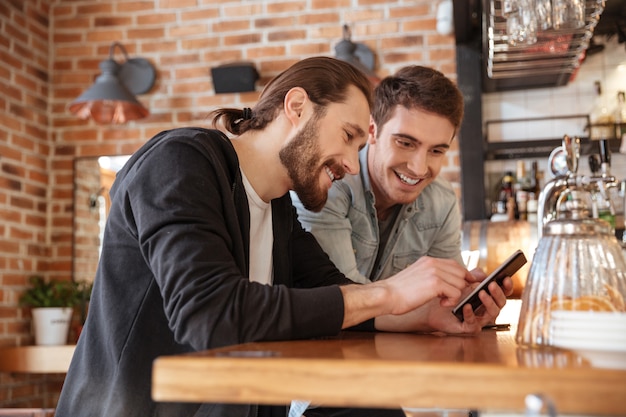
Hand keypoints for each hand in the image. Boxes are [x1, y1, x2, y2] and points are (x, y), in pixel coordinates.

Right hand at [374, 275, 512, 333]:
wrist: (385, 295)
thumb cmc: (398, 292)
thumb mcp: (417, 277)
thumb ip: (433, 276)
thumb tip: (448, 282)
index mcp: (428, 260)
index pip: (454, 265)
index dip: (461, 276)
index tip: (463, 287)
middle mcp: (433, 263)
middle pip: (461, 273)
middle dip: (461, 287)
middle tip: (452, 298)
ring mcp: (434, 272)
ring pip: (460, 283)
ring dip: (455, 295)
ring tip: (443, 302)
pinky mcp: (435, 284)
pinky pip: (456, 292)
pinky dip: (451, 301)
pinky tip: (441, 304)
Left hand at [426, 275, 512, 333]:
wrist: (434, 305)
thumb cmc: (451, 294)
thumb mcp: (463, 281)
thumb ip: (474, 276)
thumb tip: (484, 274)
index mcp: (489, 296)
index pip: (503, 292)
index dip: (507, 286)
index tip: (506, 278)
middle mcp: (487, 309)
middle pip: (501, 303)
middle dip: (498, 293)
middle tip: (491, 285)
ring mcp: (480, 319)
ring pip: (492, 313)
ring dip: (488, 302)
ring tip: (481, 293)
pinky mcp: (469, 327)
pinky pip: (474, 323)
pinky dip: (471, 314)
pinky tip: (467, 306)